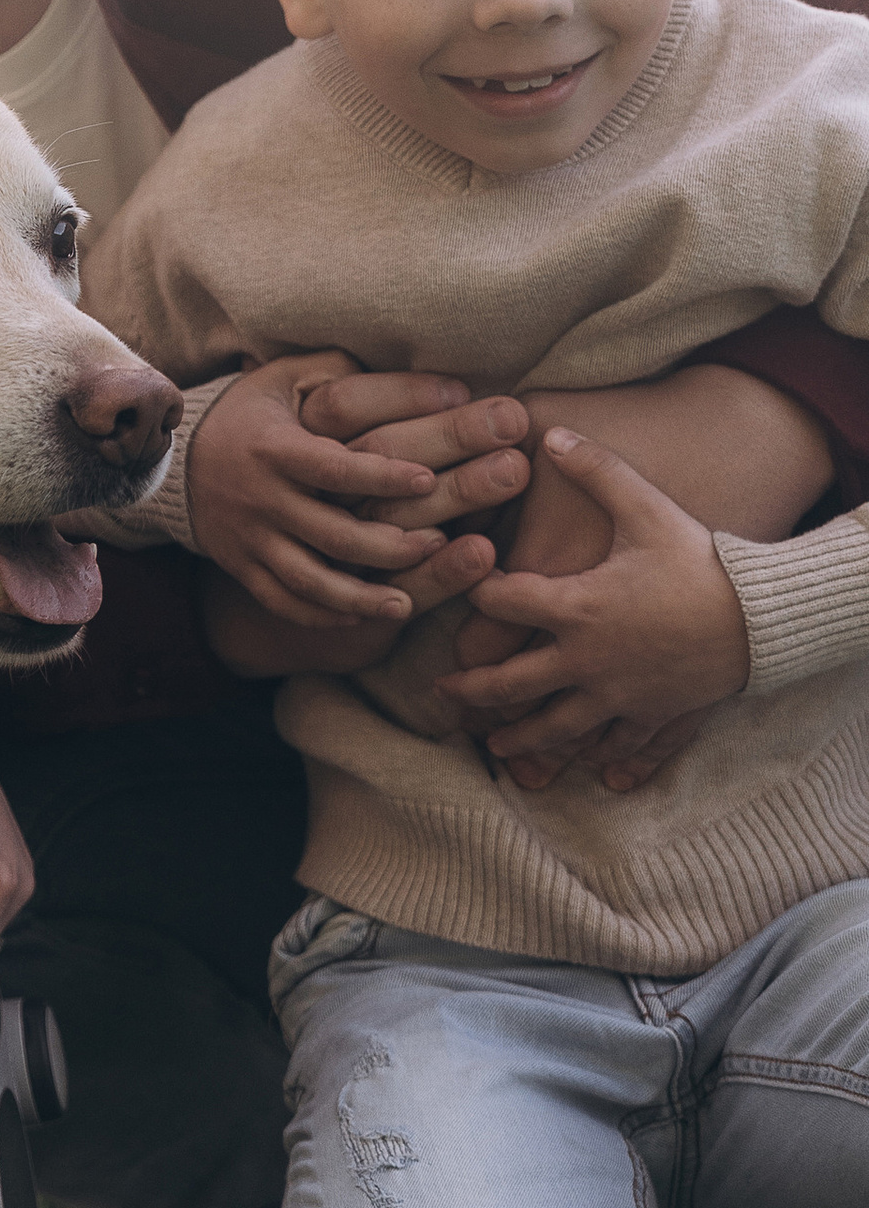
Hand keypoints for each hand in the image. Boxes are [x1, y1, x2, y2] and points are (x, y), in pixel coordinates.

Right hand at [185, 354, 531, 623]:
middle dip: (388, 545)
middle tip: (435, 541)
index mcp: (275, 449)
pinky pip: (283, 601)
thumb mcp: (285, 378)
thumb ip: (343, 375)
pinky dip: (321, 614)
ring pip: (308, 580)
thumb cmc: (250, 412)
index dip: (382, 477)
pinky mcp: (242, 566)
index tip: (427, 480)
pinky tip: (360, 614)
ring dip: (360, 596)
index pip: (333, 469)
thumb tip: (423, 383)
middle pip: (331, 534)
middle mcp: (261, 498)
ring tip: (405, 603)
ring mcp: (250, 538)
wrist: (176, 460)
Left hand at [436, 429, 750, 790]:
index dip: (479, 593)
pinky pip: (625, 746)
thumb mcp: (646, 507)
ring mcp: (619, 696)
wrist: (763, 615)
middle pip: (513, 684)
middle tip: (444, 692)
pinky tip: (597, 776)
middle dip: (475, 689)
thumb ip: (596, 469)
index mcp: (576, 608)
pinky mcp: (655, 715)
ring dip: (523, 739)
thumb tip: (550, 431)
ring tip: (495, 744)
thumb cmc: (700, 559)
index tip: (469, 591)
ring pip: (558, 729)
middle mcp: (586, 660)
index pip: (504, 603)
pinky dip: (610, 762)